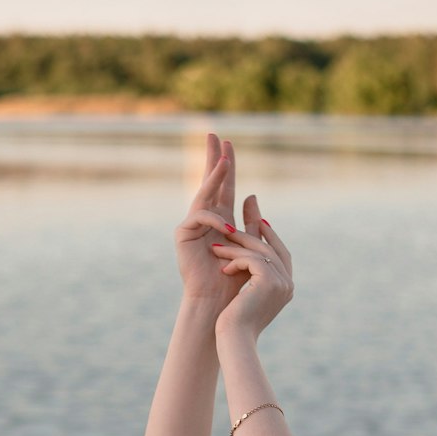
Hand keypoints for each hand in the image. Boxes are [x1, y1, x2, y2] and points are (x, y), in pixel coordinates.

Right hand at [174, 133, 249, 312]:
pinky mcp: (183, 234)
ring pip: (204, 193)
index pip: (225, 186)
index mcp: (221, 220)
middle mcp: (205, 219)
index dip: (227, 165)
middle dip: (213, 157)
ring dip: (216, 176)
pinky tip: (227, 231)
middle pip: (209, 181)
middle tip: (214, 134)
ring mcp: (192, 225)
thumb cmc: (234, 278)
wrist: (217, 301)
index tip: (229, 144)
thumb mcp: (249, 244)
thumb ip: (251, 222)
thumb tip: (253, 194)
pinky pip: (200, 216)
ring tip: (226, 162)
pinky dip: (216, 221)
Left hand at [210, 195, 293, 342]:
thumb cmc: (235, 324)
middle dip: (254, 230)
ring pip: (259, 252)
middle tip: (240, 215)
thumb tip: (245, 259)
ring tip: (217, 247)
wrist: (235, 341)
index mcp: (286, 287)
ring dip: (236, 248)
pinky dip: (235, 260)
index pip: (280, 254)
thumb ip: (250, 277)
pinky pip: (251, 259)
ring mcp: (281, 283)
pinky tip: (222, 267)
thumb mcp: (245, 296)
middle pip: (271, 248)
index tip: (257, 222)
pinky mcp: (269, 281)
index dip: (269, 237)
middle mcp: (288, 284)